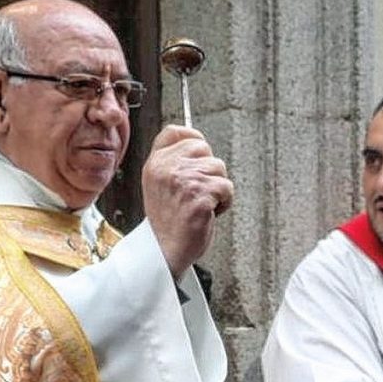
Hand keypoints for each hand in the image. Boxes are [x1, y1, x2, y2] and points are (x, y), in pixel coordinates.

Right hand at [141, 125, 233, 277]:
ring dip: (218, 188)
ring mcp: (184, 180)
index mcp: (156, 163)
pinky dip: (224, 202)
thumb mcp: (159, 184)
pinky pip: (227, 188)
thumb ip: (173, 163)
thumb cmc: (168, 220)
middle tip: (198, 191)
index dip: (193, 138)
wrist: (165, 250)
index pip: (176, 131)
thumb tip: (199, 144)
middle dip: (209, 169)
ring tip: (201, 204)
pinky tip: (209, 213)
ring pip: (219, 168)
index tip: (200, 153)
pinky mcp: (200, 196)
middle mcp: (167, 168)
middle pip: (204, 148)